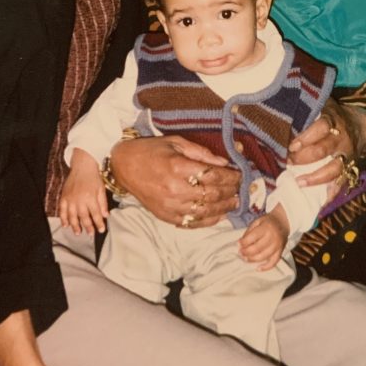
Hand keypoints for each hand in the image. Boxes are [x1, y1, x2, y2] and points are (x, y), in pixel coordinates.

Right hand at [59, 149, 107, 235]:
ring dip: (75, 226)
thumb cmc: (93, 177)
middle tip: (91, 234)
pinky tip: (65, 225)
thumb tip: (106, 216)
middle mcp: (80, 200)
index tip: (102, 230)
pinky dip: (63, 218)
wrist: (82, 166)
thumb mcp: (101, 189)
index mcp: (90, 198)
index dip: (99, 223)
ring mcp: (70, 199)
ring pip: (72, 216)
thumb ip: (103, 203)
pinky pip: (62, 210)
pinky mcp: (64, 197)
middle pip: (83, 217)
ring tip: (78, 233)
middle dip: (88, 227)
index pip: (95, 214)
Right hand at [108, 135, 239, 228]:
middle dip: (230, 192)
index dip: (231, 176)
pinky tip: (219, 215)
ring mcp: (170, 205)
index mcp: (178, 166)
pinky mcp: (165, 216)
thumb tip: (224, 162)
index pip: (213, 175)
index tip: (240, 175)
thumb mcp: (176, 142)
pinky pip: (191, 222)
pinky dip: (208, 221)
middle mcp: (175, 188)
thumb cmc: (151, 151)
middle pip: (212, 194)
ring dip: (224, 208)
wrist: (124, 166)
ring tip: (235, 203)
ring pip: (205, 211)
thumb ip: (201, 153)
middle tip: (241, 189)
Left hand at [239, 208, 287, 269]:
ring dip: (253, 259)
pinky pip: (274, 262)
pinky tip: (258, 268)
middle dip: (246, 252)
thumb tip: (241, 243)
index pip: (253, 237)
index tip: (238, 244)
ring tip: (245, 258)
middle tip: (240, 252)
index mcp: (266, 227)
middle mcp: (273, 237)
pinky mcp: (281, 251)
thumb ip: (249, 231)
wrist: (283, 222)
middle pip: (257, 248)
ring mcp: (278, 245)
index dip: (244, 242)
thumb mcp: (257, 221)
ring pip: (264, 256)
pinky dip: (266, 267)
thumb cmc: (268, 222)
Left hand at [288, 100, 365, 188]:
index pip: (321, 127)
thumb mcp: (324, 106)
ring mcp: (346, 155)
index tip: (291, 145)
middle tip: (287, 161)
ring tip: (299, 182)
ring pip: (333, 169)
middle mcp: (341, 138)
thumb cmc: (332, 115)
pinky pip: (341, 183)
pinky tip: (319, 201)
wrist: (361, 125)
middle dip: (303, 158)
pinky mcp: (350, 168)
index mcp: (333, 120)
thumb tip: (280, 110)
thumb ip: (307, 109)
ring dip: (315, 178)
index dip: (306, 137)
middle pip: (322, 150)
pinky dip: (331, 193)